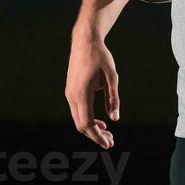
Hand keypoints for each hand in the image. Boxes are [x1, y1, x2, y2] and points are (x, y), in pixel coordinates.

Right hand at [65, 31, 120, 148]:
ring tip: (107, 132)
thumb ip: (113, 98)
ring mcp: (69, 93)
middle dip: (95, 135)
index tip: (109, 144)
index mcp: (82, 94)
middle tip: (111, 141)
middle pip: (81, 125)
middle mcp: (72, 96)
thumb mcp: (111, 77)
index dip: (98, 137)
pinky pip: (77, 111)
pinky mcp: (70, 90)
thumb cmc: (100, 57)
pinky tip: (99, 121)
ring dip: (91, 128)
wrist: (84, 41)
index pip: (88, 124)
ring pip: (78, 119)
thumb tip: (114, 119)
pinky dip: (87, 119)